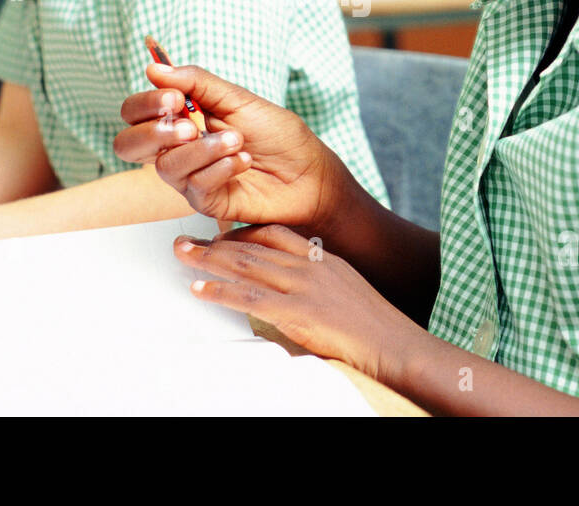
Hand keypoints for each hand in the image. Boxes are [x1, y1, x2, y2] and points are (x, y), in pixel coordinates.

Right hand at [113, 63, 365, 230]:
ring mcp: (189, 177)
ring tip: (237, 141)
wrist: (310, 171)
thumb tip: (154, 67)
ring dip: (203, 149)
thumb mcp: (238, 99)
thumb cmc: (278, 135)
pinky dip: (219, 169)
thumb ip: (196, 83)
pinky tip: (243, 161)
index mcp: (180, 119)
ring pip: (166, 166)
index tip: (174, 98)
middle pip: (127, 146)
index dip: (144, 105)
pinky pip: (194, 186)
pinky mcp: (206, 202)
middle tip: (190, 125)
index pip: (135, 113)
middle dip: (154, 132)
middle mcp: (178, 149)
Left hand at [174, 224, 423, 384]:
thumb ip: (318, 287)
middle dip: (214, 242)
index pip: (275, 233)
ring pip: (246, 265)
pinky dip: (221, 291)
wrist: (396, 346)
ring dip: (208, 259)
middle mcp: (311, 265)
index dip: (242, 232)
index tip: (219, 234)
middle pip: (252, 246)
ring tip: (182, 255)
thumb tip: (292, 294)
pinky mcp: (299, 312)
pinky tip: (200, 289)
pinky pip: (251, 298)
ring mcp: (304, 286)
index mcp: (324, 259)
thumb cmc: (376, 328)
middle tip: (185, 240)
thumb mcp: (346, 294)